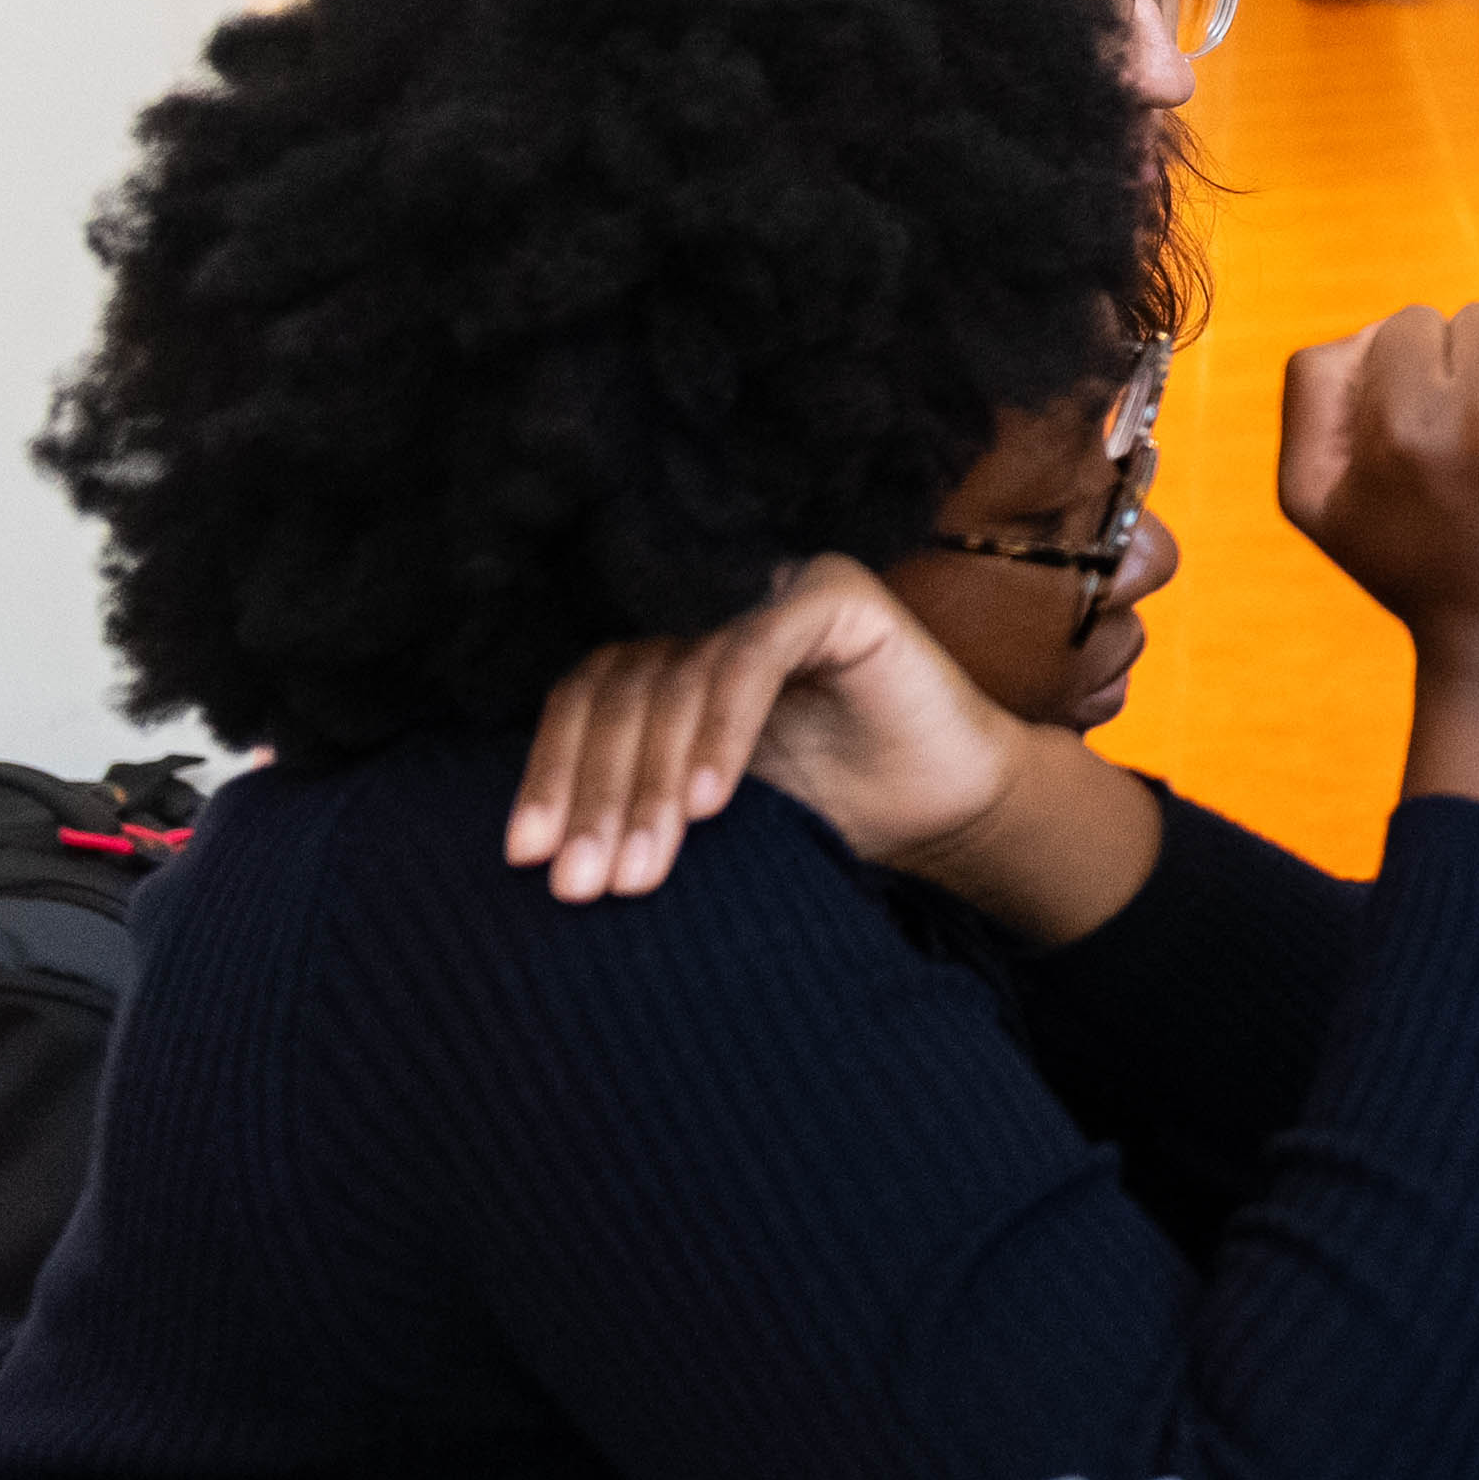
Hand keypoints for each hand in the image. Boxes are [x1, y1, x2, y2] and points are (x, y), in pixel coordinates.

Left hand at [510, 558, 1030, 903]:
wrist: (950, 812)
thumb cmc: (833, 823)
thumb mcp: (709, 824)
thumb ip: (636, 811)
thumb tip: (528, 856)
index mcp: (675, 671)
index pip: (586, 700)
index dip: (549, 772)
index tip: (529, 859)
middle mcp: (714, 624)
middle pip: (620, 691)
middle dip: (595, 794)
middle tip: (587, 884)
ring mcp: (771, 601)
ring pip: (676, 677)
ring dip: (650, 780)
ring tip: (644, 867)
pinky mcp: (833, 595)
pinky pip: (752, 655)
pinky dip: (722, 729)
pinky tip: (712, 803)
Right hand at [1279, 303, 1478, 677]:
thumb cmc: (1418, 572)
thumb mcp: (1318, 502)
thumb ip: (1313, 394)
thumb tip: (1367, 329)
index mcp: (1411, 425)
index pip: (1408, 325)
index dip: (1411, 374)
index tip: (1425, 428)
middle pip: (1478, 321)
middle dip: (1470, 370)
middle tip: (1475, 444)